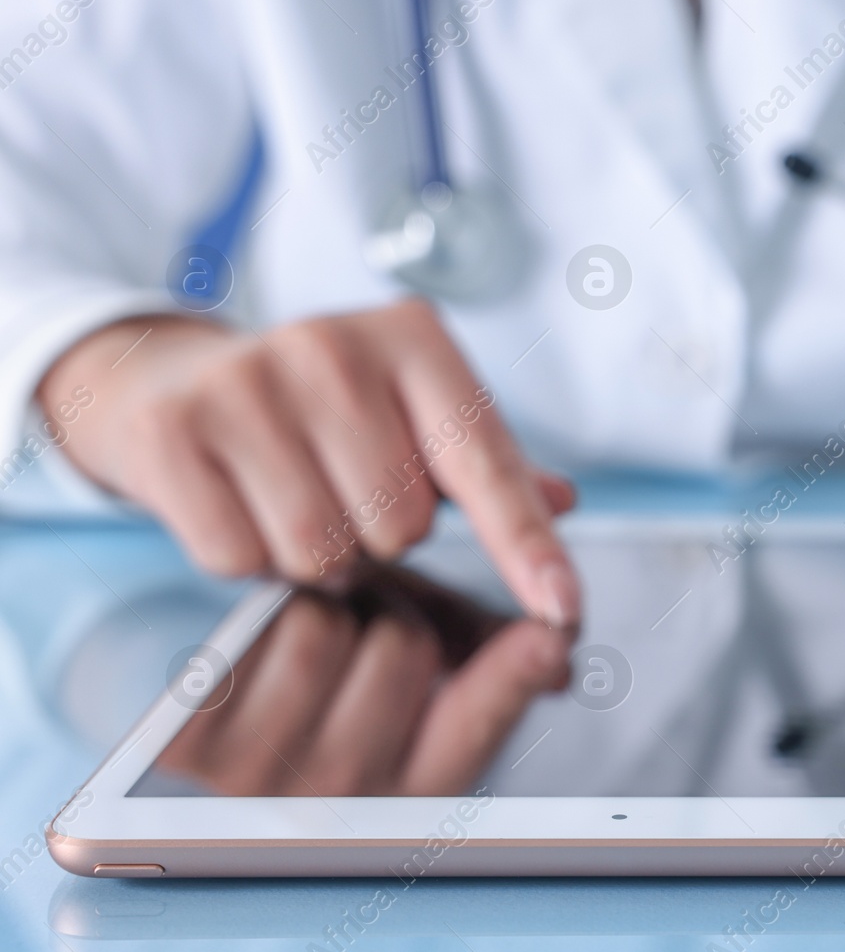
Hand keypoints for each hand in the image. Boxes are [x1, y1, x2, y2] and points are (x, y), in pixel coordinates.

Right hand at [35, 300, 579, 626]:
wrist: (172, 377)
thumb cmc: (322, 413)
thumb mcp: (415, 417)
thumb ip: (489, 468)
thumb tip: (565, 501)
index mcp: (414, 340)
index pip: (487, 464)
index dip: (527, 545)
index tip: (564, 611)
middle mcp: (333, 345)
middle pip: (401, 525)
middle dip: (379, 537)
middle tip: (343, 496)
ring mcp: (247, 381)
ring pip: (321, 550)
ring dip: (313, 555)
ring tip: (292, 500)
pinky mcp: (174, 428)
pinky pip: (239, 556)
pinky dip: (244, 556)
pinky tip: (236, 504)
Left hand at [159, 584, 571, 795]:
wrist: (221, 703)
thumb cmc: (342, 676)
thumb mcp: (426, 660)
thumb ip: (494, 651)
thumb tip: (559, 657)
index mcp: (415, 794)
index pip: (481, 720)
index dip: (517, 672)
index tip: (550, 634)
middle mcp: (343, 804)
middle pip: (404, 648)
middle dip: (395, 610)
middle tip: (375, 617)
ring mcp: (262, 780)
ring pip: (325, 629)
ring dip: (324, 602)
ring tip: (317, 624)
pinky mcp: (191, 743)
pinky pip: (255, 630)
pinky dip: (266, 608)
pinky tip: (264, 637)